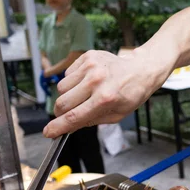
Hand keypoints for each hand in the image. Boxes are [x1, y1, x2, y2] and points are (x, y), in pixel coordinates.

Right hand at [43, 49, 170, 137]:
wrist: (140, 70)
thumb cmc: (130, 95)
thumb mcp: (115, 115)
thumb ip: (90, 121)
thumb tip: (67, 127)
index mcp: (105, 99)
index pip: (74, 116)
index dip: (58, 127)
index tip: (48, 133)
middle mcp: (96, 81)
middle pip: (62, 102)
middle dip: (60, 112)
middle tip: (66, 114)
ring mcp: (91, 66)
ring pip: (61, 87)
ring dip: (67, 95)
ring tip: (83, 94)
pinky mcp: (87, 56)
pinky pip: (67, 74)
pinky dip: (73, 81)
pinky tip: (87, 81)